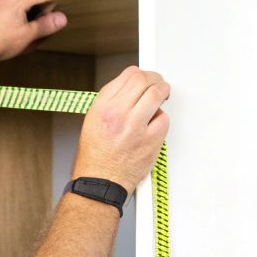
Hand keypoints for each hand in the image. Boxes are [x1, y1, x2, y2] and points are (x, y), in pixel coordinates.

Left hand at [0, 0, 68, 67]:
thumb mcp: (27, 35)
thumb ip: (46, 25)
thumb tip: (61, 18)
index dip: (54, 6)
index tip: (56, 19)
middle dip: (40, 15)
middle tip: (41, 33)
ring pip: (23, 4)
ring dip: (29, 20)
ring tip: (27, 39)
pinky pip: (12, 9)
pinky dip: (18, 20)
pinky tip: (15, 36)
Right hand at [73, 66, 169, 190]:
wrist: (100, 184)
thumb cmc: (95, 156)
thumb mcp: (93, 120)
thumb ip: (111, 99)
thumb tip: (130, 82)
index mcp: (102, 108)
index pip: (128, 75)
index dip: (140, 73)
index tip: (145, 77)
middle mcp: (118, 115)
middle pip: (144, 81)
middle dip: (155, 79)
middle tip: (159, 83)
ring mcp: (136, 128)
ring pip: (157, 95)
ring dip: (163, 93)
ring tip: (162, 96)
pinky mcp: (151, 142)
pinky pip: (164, 119)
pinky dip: (161, 118)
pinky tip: (154, 124)